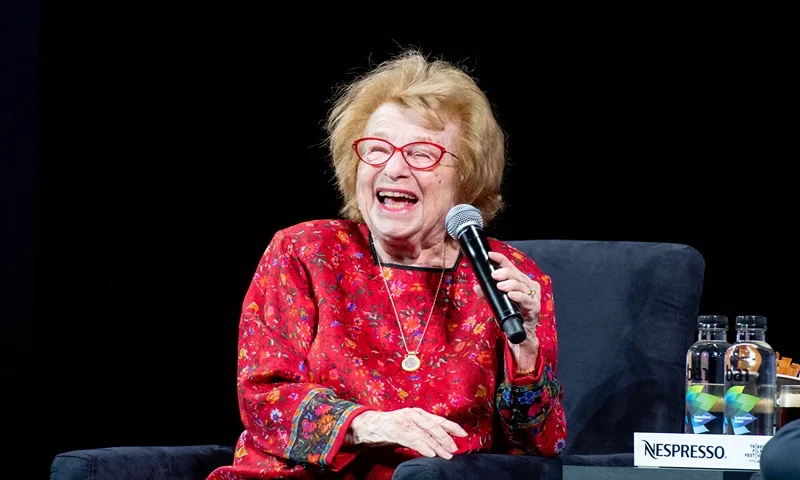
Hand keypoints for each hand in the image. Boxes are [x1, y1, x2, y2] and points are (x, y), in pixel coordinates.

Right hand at [347, 408, 467, 458]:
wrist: (369, 424)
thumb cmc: (392, 426)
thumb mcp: (410, 426)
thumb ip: (424, 431)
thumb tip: (441, 441)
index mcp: (418, 413)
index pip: (438, 419)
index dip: (452, 426)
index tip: (464, 434)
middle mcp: (413, 414)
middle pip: (433, 426)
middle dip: (446, 438)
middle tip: (455, 448)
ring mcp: (404, 421)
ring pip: (424, 434)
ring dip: (436, 445)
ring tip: (446, 455)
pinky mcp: (395, 429)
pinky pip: (411, 439)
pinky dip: (422, 446)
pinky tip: (430, 453)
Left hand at [473, 251, 540, 370]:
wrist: (520, 333)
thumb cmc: (511, 313)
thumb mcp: (496, 301)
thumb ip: (487, 293)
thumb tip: (476, 286)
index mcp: (519, 281)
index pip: (510, 266)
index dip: (500, 259)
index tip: (490, 256)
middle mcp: (528, 286)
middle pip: (516, 274)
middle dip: (505, 273)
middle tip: (494, 275)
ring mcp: (533, 296)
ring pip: (522, 285)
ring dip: (510, 284)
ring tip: (500, 286)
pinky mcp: (534, 308)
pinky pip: (527, 300)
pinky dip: (519, 297)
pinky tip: (511, 295)